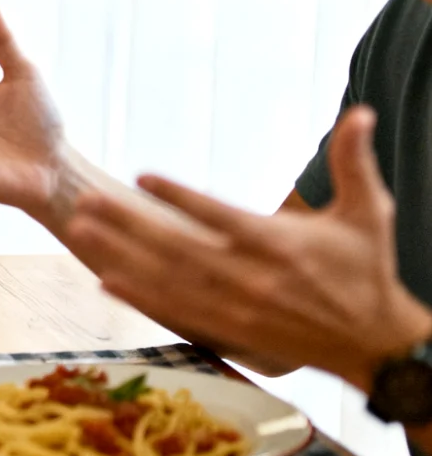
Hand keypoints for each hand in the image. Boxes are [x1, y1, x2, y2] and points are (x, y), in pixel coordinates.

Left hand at [66, 106, 431, 390]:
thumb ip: (354, 160)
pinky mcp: (229, 331)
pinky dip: (138, 298)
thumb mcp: (368, 212)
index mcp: (279, 245)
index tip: (141, 175)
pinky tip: (102, 279)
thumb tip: (361, 111)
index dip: (180, 197)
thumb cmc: (367, 270)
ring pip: (166, 281)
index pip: (219, 217)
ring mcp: (235, 309)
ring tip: (79, 230)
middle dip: (128, 224)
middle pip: (178, 248)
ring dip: (120, 255)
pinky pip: (174, 314)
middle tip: (85, 200)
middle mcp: (250, 278)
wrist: (374, 344)